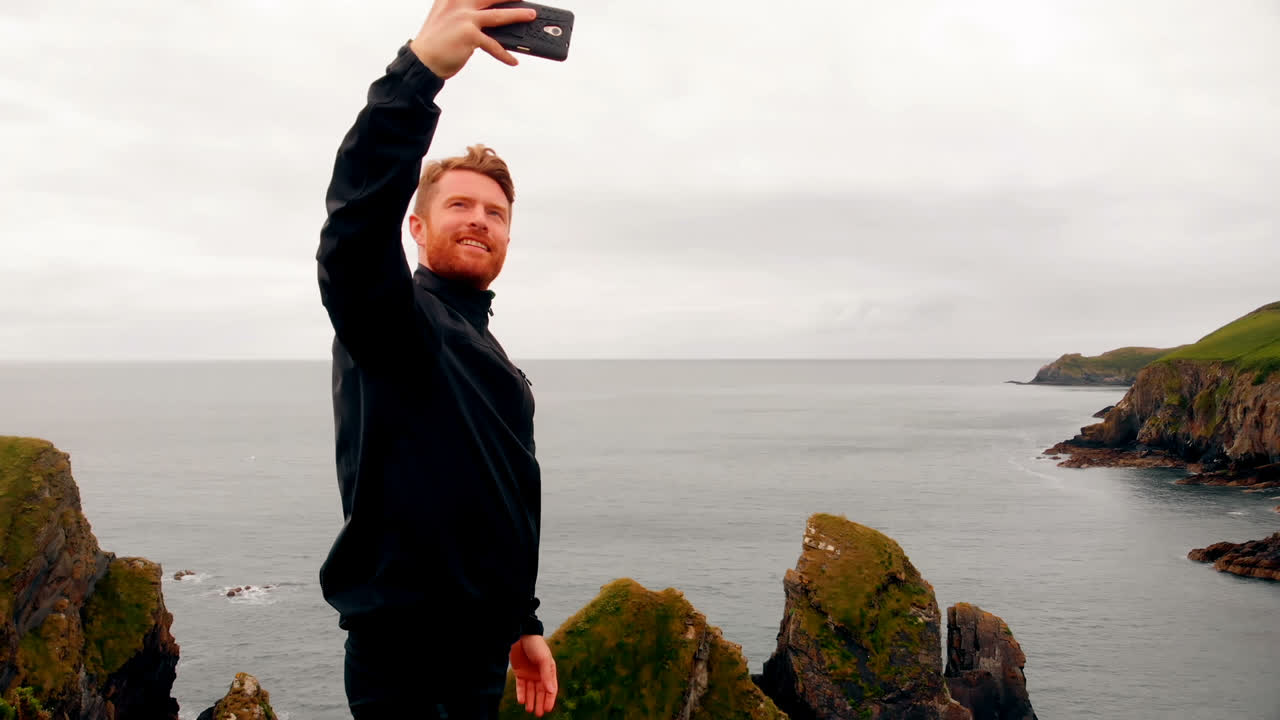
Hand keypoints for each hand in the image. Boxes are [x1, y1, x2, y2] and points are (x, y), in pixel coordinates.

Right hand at [410, 0, 537, 78]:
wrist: (422, 61)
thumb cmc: (437, 43)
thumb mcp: (447, 18)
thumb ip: (466, 12)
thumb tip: (493, 19)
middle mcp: (458, 2)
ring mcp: (464, 17)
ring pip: (499, 15)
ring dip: (518, 15)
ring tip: (531, 15)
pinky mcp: (470, 34)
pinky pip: (494, 45)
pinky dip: (504, 54)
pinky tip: (513, 60)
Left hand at [510, 634, 556, 715]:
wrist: (520, 635)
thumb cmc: (535, 645)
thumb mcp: (543, 659)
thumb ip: (546, 675)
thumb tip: (551, 691)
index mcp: (549, 670)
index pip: (551, 688)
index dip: (549, 699)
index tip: (547, 709)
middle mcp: (540, 673)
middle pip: (540, 691)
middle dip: (540, 702)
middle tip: (538, 713)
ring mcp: (529, 673)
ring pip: (530, 690)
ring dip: (530, 700)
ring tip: (529, 710)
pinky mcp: (520, 672)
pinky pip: (521, 685)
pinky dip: (521, 693)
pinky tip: (521, 701)